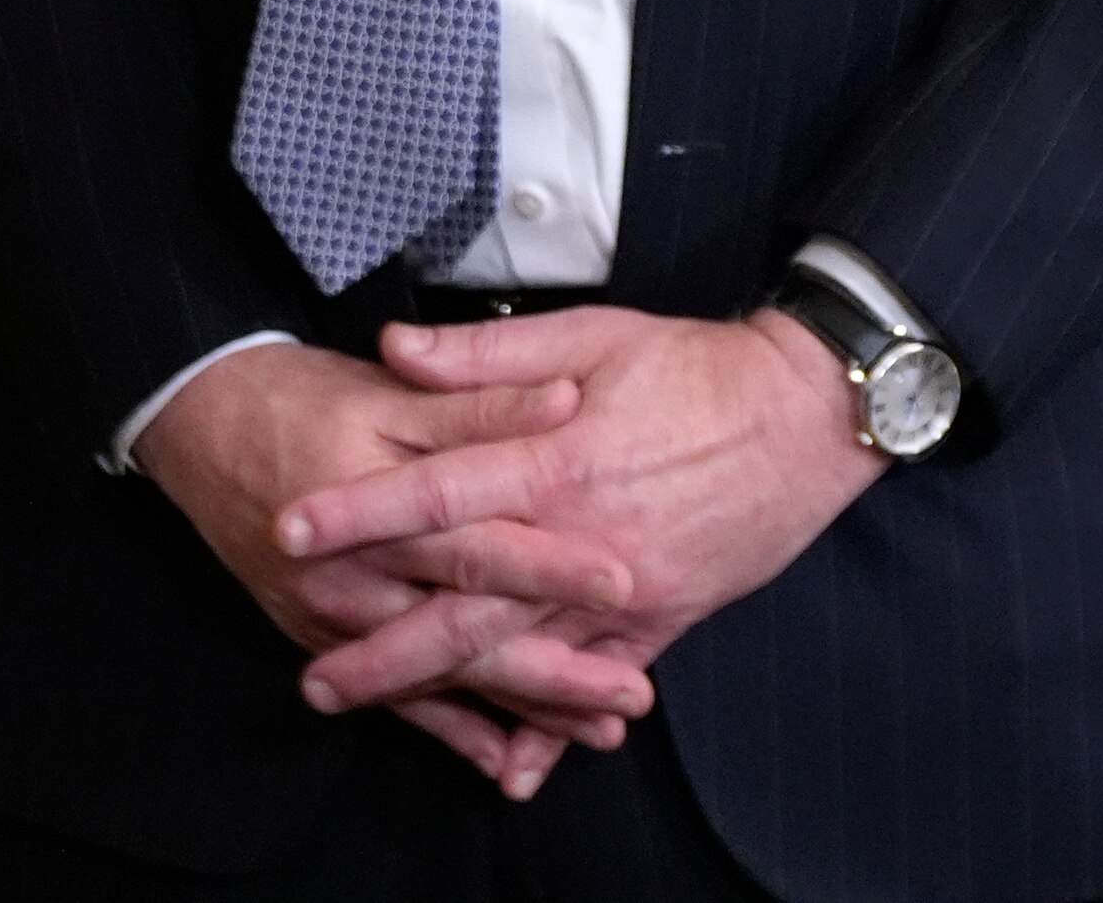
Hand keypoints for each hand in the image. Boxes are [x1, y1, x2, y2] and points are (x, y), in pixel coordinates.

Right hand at [128, 341, 644, 793]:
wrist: (200, 427)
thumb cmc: (304, 399)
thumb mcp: (390, 389)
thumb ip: (478, 401)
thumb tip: (564, 400)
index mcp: (379, 502)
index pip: (478, 540)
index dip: (549, 566)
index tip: (623, 584)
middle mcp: (357, 574)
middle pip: (468, 632)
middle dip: (555, 670)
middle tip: (632, 694)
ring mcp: (336, 618)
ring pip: (443, 676)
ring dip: (522, 708)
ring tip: (599, 730)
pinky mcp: (324, 640)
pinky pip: (395, 698)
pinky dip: (452, 731)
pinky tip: (506, 758)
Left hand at [271, 307, 881, 727]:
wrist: (809, 414)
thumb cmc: (697, 366)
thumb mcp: (593, 333)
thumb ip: (488, 353)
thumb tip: (395, 348)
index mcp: (557, 459)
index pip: (437, 491)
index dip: (361, 513)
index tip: (292, 530)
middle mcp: (583, 539)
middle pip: (466, 604)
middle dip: (382, 646)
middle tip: (312, 676)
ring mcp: (625, 589)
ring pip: (521, 654)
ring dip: (444, 692)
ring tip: (380, 712)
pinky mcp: (663, 618)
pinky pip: (598, 682)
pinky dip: (555, 731)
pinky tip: (511, 768)